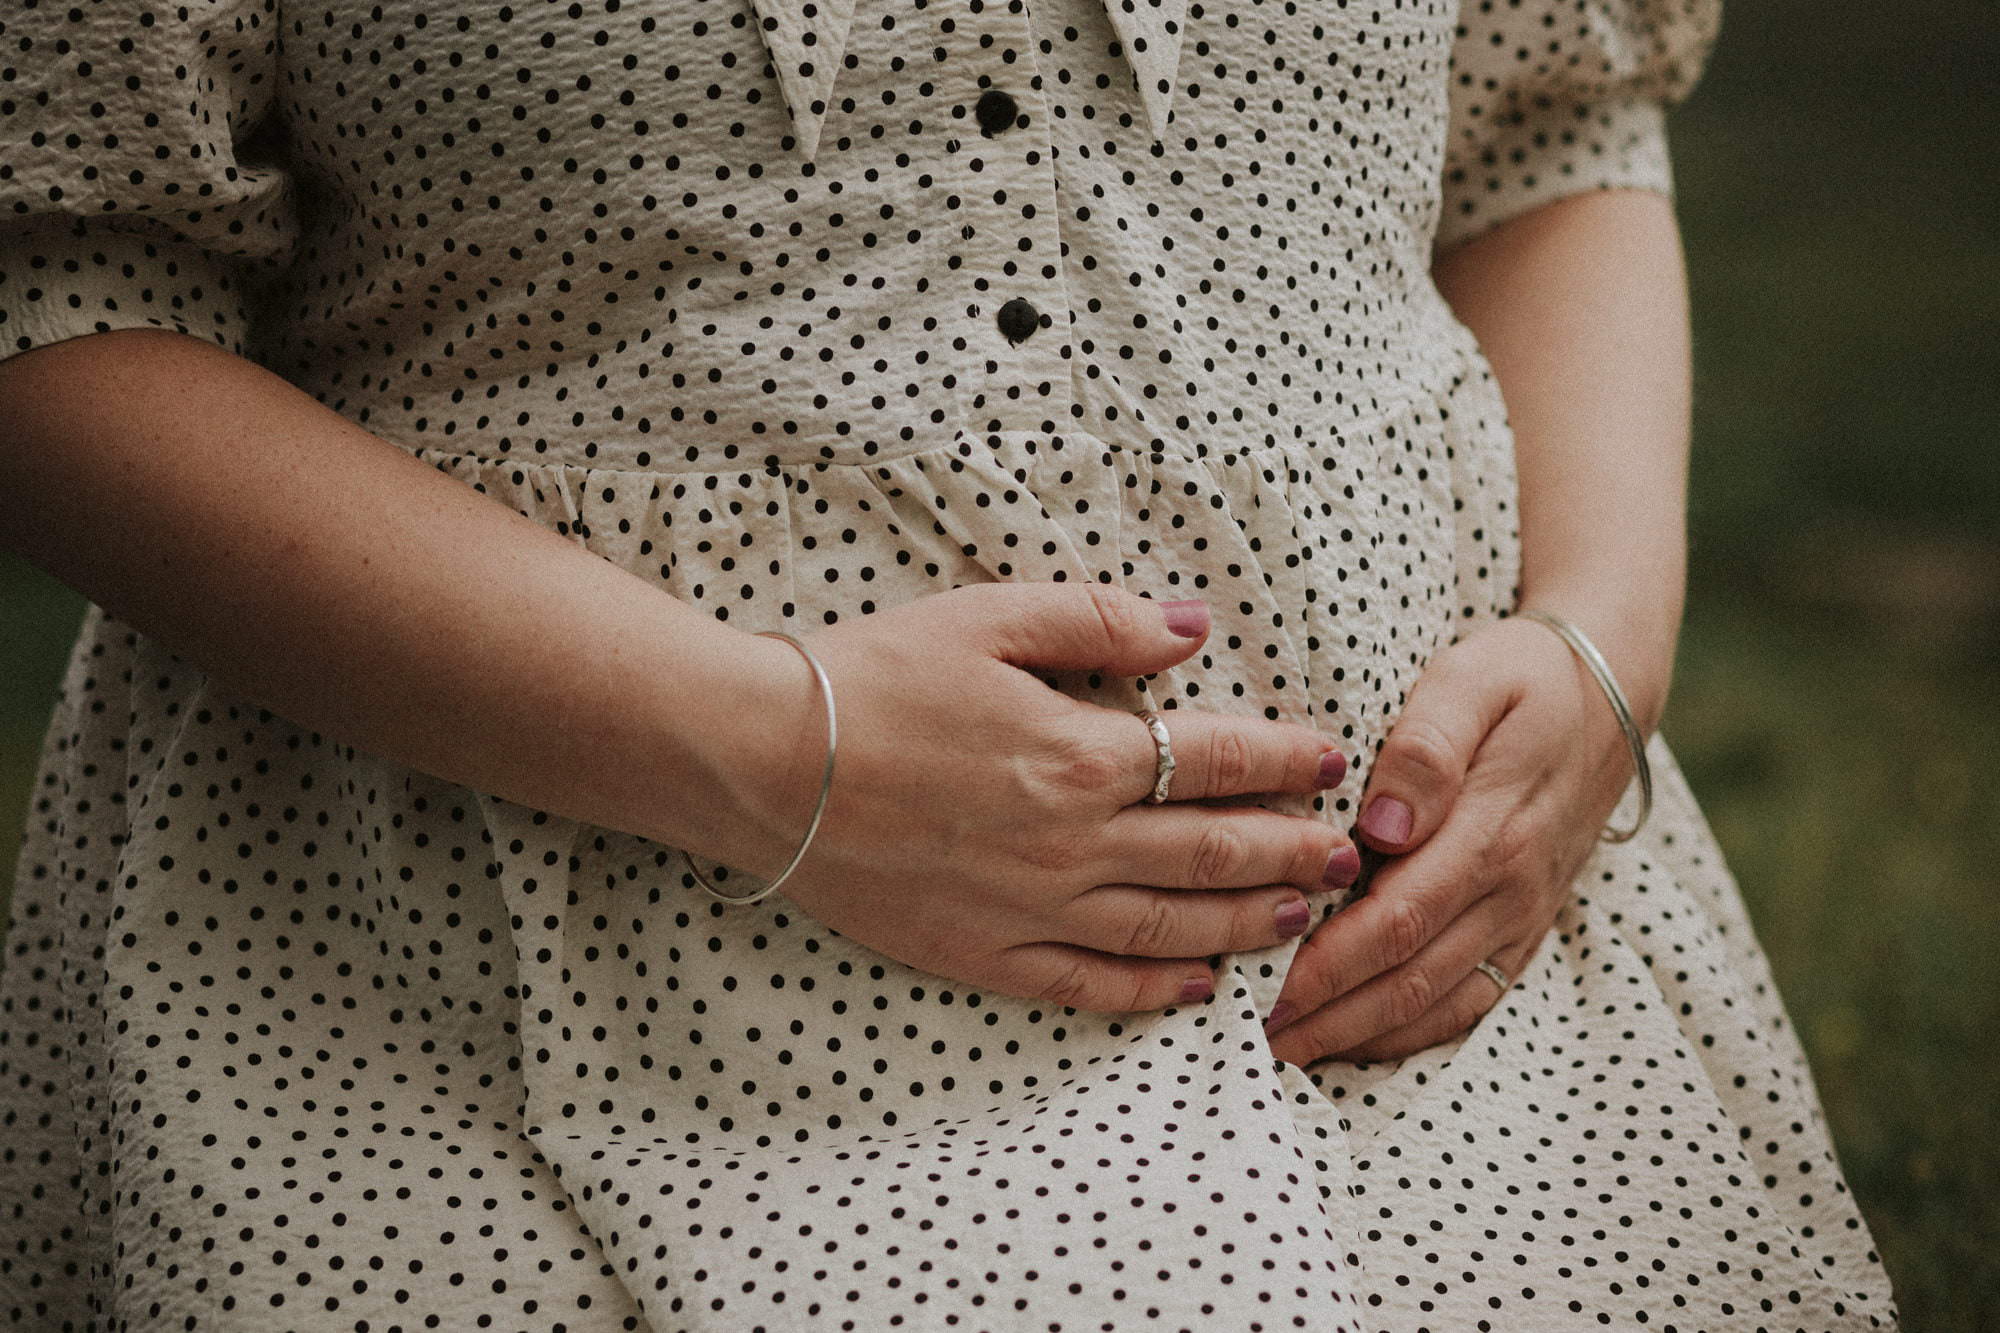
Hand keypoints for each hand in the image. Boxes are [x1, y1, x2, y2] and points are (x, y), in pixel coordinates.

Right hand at [711, 583, 1365, 1013]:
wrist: (760, 762)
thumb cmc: (869, 678)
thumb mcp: (987, 617)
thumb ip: (1102, 621)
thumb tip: (1194, 629)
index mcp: (1078, 753)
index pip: (1214, 759)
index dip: (1283, 759)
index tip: (1327, 759)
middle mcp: (1071, 843)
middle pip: (1213, 851)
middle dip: (1293, 851)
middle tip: (1346, 854)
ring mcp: (1031, 909)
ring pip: (1170, 926)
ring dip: (1248, 923)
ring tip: (1301, 917)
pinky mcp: (983, 954)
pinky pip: (1090, 986)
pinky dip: (1155, 991)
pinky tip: (1198, 987)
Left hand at [1262, 613, 1644, 1065]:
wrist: (1610, 695)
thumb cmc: (1521, 680)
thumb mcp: (1472, 681)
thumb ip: (1426, 747)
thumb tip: (1384, 824)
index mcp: (1490, 833)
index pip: (1396, 920)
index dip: (1328, 966)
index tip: (1263, 990)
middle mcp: (1509, 891)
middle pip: (1408, 977)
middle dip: (1326, 1018)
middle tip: (1252, 1041)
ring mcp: (1519, 918)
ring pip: (1435, 1002)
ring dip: (1358, 1037)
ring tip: (1284, 1054)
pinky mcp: (1522, 930)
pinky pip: (1467, 1000)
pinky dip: (1408, 1033)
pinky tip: (1352, 1043)